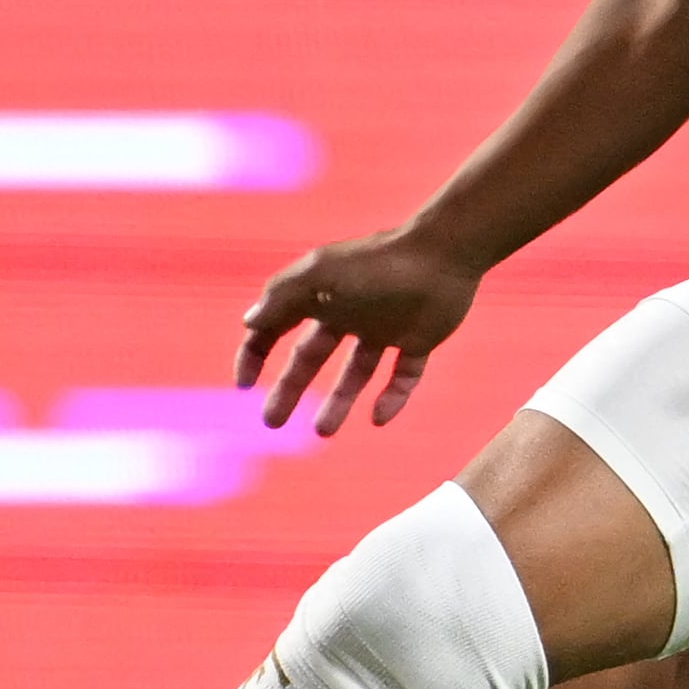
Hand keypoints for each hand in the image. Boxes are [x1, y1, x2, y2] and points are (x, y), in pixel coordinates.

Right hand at [235, 230, 482, 434]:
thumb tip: (248, 322)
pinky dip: (392, 397)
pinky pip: (403, 375)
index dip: (255, 352)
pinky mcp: (418, 339)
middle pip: (311, 356)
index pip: (276, 326)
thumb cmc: (375, 266)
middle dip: (289, 388)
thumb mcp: (318, 277)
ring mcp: (384, 326)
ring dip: (338, 401)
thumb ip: (280, 298)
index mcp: (320, 294)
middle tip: (272, 422)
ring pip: (356, 372)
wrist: (443, 257)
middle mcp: (349, 311)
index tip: (245, 383)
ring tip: (323, 431)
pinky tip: (378, 418)